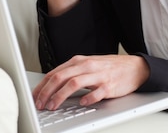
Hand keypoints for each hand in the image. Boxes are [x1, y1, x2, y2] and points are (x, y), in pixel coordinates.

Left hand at [32, 54, 150, 110]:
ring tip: (53, 106)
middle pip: (60, 77)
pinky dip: (87, 98)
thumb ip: (71, 73)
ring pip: (74, 83)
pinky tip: (82, 104)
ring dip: (60, 96)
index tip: (34, 96)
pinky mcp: (109, 85)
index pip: (54, 73)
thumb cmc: (108, 68)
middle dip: (46, 92)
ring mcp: (98, 75)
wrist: (133, 67)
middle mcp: (86, 66)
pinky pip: (96, 92)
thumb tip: (51, 85)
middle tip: (39, 103)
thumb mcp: (87, 66)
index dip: (42, 86)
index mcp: (78, 61)